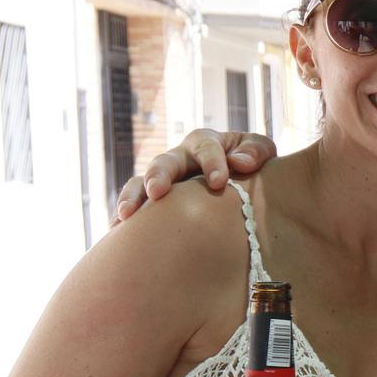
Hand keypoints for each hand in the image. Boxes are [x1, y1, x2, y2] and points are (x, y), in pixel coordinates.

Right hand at [112, 129, 276, 223]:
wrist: (244, 182)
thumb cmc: (251, 163)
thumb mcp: (260, 152)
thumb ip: (255, 151)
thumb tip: (240, 163)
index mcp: (205, 143)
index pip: (205, 147)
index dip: (211, 162)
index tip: (219, 182)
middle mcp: (179, 159)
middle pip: (164, 162)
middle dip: (160, 175)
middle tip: (157, 191)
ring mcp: (164, 181)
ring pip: (141, 183)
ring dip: (133, 197)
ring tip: (126, 216)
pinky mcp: (155, 202)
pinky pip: (135, 208)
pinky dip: (124, 220)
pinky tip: (116, 234)